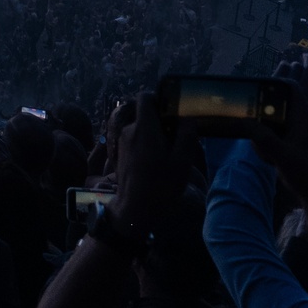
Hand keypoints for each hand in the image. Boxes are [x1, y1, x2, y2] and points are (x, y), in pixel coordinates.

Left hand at [110, 95, 184, 230]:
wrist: (134, 210)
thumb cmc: (160, 186)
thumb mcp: (182, 162)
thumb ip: (186, 136)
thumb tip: (187, 119)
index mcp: (144, 128)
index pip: (145, 97)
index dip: (158, 99)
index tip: (172, 111)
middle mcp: (129, 131)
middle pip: (144, 115)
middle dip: (160, 122)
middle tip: (176, 138)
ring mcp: (122, 143)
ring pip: (140, 129)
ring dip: (153, 136)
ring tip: (168, 155)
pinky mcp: (120, 154)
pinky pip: (134, 141)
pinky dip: (145, 146)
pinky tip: (156, 163)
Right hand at [260, 75, 307, 199]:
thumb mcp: (282, 156)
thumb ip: (263, 138)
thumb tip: (244, 122)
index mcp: (304, 119)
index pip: (292, 88)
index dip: (275, 83)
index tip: (255, 89)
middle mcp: (302, 122)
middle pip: (278, 105)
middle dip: (262, 117)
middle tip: (250, 125)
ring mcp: (298, 134)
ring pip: (274, 123)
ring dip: (264, 135)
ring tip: (266, 154)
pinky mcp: (294, 145)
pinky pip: (276, 136)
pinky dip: (268, 145)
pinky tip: (270, 161)